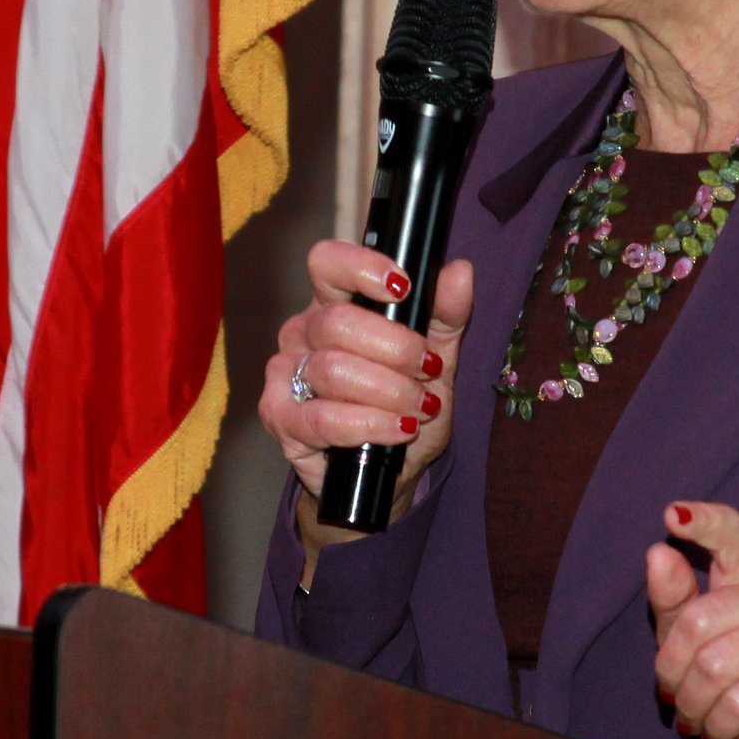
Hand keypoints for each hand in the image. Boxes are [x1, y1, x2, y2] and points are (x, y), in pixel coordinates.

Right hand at [259, 243, 475, 568]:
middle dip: (396, 350)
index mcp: (335, 304)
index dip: (361, 267)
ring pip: (334, 370)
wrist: (388, 475)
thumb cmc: (406, 410)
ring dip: (389, 393)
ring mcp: (285, 373)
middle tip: (427, 371)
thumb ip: (446, 316)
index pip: (328, 263)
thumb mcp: (438, 361)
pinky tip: (396, 430)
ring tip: (417, 409)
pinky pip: (322, 417)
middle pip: (339, 322)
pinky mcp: (279, 416)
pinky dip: (368, 424)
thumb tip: (459, 272)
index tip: (402, 288)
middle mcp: (302, 331)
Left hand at [646, 501, 738, 738]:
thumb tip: (659, 554)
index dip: (705, 522)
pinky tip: (721, 728)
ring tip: (695, 712)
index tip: (673, 515)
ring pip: (714, 665)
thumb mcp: (683, 630)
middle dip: (672, 668)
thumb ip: (672, 594)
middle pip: (699, 619)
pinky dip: (717, 724)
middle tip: (671, 692)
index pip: (733, 532)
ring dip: (692, 702)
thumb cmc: (722, 669)